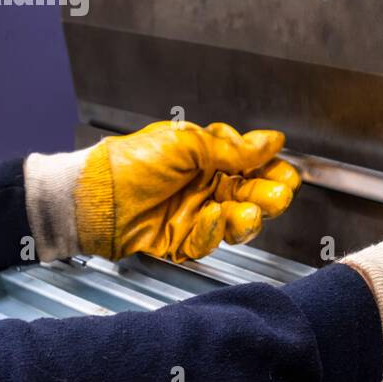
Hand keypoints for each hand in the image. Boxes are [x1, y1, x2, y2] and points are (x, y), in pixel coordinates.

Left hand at [24, 121, 299, 262]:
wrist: (95, 199)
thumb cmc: (130, 162)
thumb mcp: (186, 143)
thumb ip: (232, 148)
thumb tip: (272, 141)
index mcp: (208, 156)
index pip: (252, 163)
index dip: (272, 169)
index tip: (287, 173)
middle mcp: (206, 185)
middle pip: (252, 193)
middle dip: (269, 194)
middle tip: (278, 195)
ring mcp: (197, 213)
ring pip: (238, 220)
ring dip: (248, 216)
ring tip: (248, 212)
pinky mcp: (184, 240)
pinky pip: (210, 240)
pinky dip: (213, 231)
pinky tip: (211, 217)